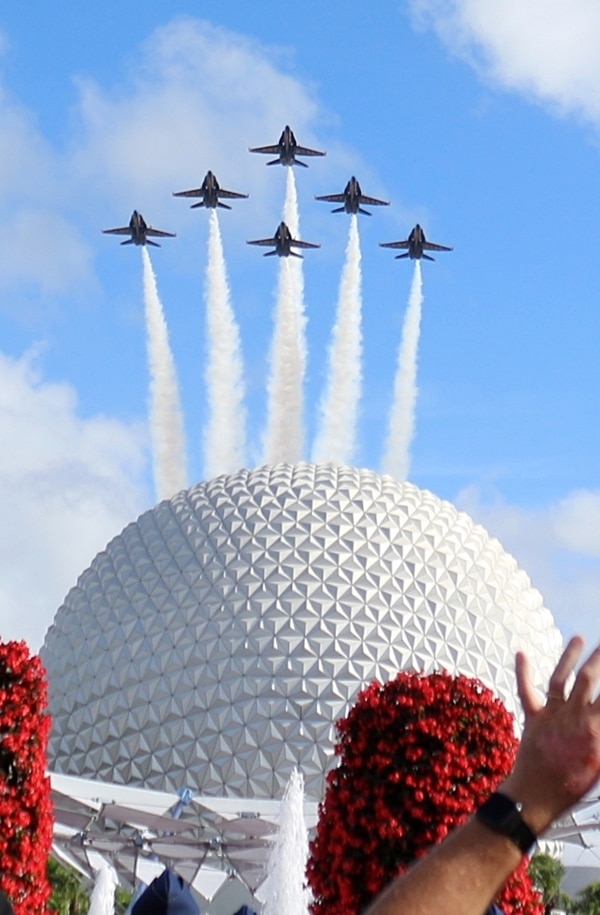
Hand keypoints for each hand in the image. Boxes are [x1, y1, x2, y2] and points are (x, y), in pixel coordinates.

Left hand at [501, 636, 599, 833]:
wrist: (536, 798)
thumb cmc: (573, 787)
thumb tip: (599, 722)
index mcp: (594, 728)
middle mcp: (573, 715)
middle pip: (589, 679)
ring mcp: (551, 714)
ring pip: (561, 678)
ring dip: (569, 656)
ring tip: (579, 637)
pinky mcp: (533, 718)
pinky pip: (526, 691)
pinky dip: (523, 672)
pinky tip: (521, 653)